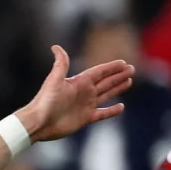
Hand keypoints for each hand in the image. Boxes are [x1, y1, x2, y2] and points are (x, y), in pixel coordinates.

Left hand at [17, 45, 132, 143]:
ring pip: (106, 94)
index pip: (100, 72)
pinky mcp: (85, 118)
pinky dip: (111, 111)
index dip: (111, 67)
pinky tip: (121, 107)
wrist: (39, 122)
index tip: (124, 62)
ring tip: (129, 82)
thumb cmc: (45, 101)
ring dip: (117, 88)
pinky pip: (102, 113)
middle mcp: (84, 92)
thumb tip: (56, 46)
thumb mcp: (54, 80)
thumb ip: (60, 64)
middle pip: (106, 81)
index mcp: (79, 81)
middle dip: (118, 75)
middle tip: (132, 69)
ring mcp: (85, 105)